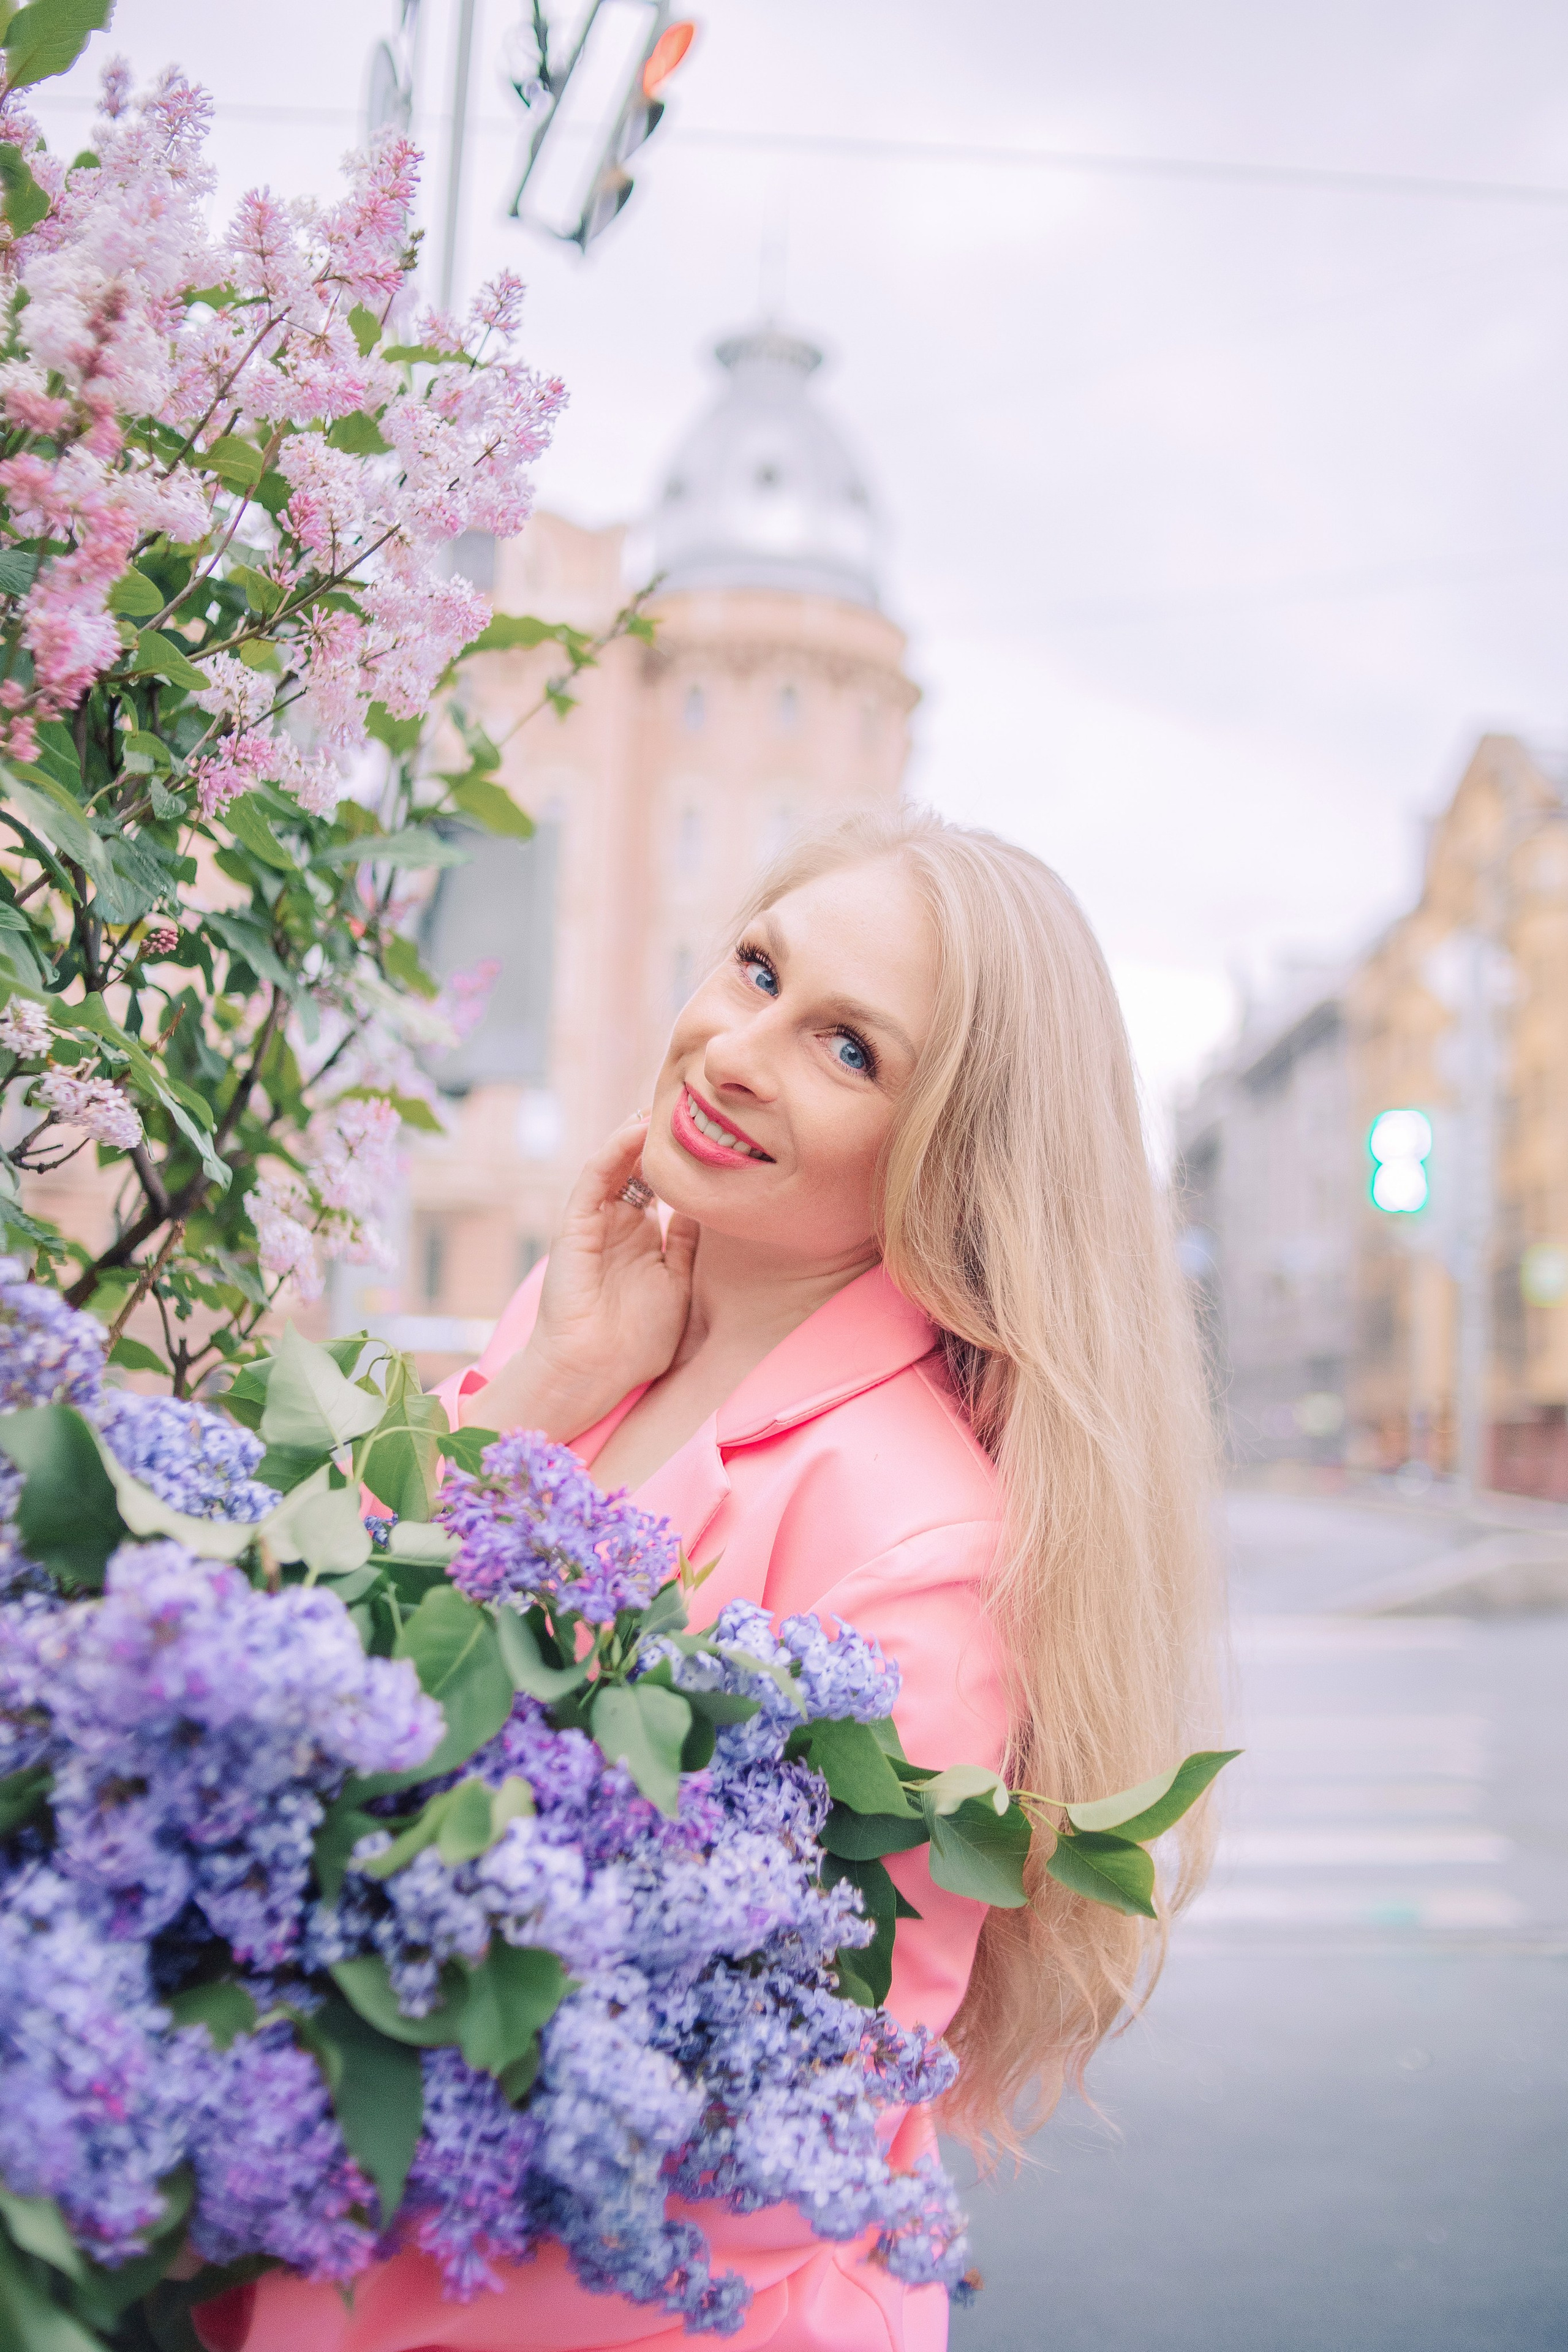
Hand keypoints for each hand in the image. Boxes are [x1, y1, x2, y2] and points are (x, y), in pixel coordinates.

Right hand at [466, 1115, 697, 1440]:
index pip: (659, 1185)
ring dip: (636, 1134)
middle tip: (688, 1102)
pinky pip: (593, 1179)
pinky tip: (635, 1132)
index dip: (680, 1159)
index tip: (709, 1132)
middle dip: (659, 1137)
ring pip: (615, 1164)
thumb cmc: (635, 1341)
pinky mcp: (574, 1226)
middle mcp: (617, 1224)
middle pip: (637, 1166)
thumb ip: (686, 1245)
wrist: (594, 1372)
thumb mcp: (677, 1284)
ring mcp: (594, 1223)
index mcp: (641, 1238)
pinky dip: (613, 1152)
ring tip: (663, 1105)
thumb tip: (707, 1209)